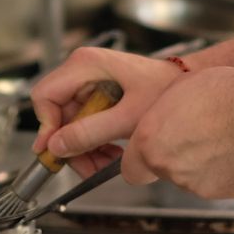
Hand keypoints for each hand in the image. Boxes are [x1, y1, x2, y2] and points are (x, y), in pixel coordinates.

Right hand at [31, 46, 184, 177]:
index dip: (47, 126)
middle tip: (88, 168)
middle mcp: (82, 70)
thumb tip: (57, 146)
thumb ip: (91, 132)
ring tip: (105, 163)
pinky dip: (93, 142)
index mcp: (85, 65)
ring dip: (83, 148)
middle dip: (71, 145)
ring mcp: (89, 82)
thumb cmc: (166, 89)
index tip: (57, 152)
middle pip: (56, 115)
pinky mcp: (97, 95)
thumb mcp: (128, 117)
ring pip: (69, 124)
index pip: (45, 96)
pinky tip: (111, 153)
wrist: (188, 84)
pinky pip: (84, 123)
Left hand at [122, 67, 233, 198]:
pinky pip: (214, 182)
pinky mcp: (220, 192)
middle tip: (195, 133)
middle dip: (173, 157)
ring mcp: (193, 184)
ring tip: (218, 137)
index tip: (153, 150)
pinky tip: (232, 149)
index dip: (141, 161)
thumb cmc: (218, 90)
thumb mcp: (175, 91)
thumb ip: (158, 118)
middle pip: (163, 171)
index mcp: (148, 142)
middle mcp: (166, 168)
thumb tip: (157, 129)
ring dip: (197, 163)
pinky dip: (220, 171)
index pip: (130, 170)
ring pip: (188, 178)